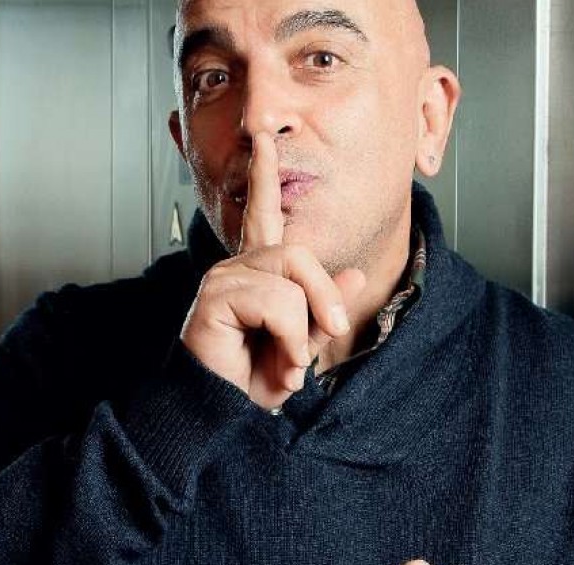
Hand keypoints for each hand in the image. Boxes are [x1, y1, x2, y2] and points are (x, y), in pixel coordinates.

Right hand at [179, 132, 365, 409]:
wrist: (219, 414)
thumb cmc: (250, 384)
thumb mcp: (301, 348)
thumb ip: (325, 312)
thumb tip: (358, 276)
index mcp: (256, 275)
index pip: (262, 216)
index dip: (264, 176)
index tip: (263, 141)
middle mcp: (236, 269)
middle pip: (299, 253)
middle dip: (325, 296)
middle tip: (331, 333)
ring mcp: (223, 279)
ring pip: (292, 277)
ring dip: (303, 328)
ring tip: (289, 364)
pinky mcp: (215, 296)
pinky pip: (277, 301)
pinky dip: (288, 338)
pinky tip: (275, 362)